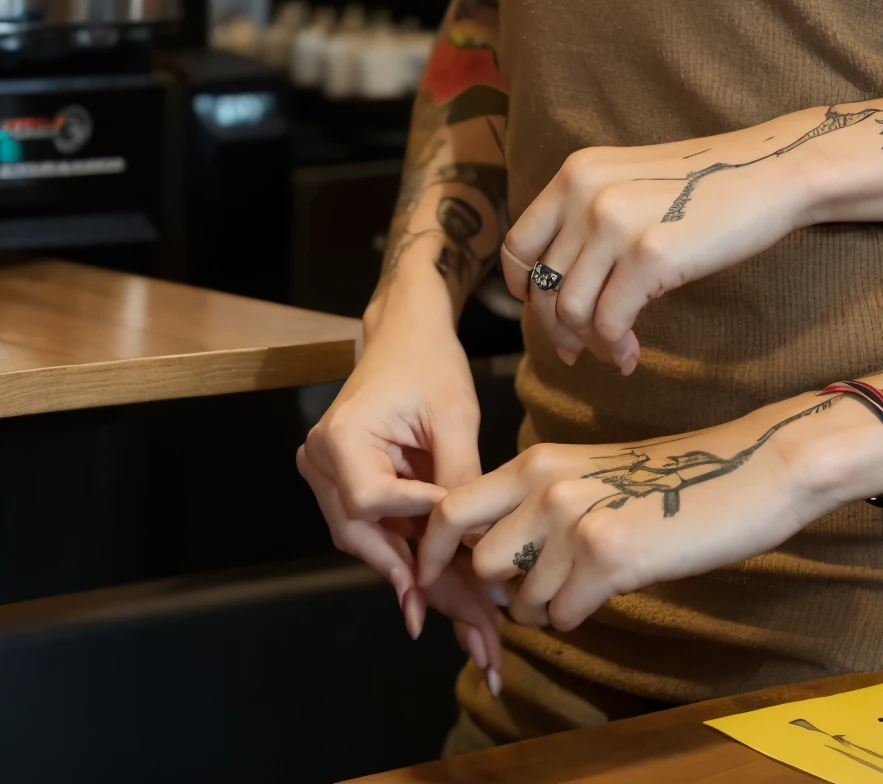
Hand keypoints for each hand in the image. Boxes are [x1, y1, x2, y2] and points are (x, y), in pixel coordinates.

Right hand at [296, 293, 502, 681]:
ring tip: (473, 626)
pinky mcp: (345, 486)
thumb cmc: (431, 362)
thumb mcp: (455, 416)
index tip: (468, 545)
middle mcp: (320, 462)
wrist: (406, 332)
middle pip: (367, 538)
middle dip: (425, 585)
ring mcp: (327, 477)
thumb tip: (473, 544)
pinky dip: (412, 557)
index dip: (420, 526)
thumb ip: (458, 478)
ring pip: (372, 544)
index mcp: (339, 438)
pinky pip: (377, 530)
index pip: (374, 503)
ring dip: (421, 581)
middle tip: (478, 633)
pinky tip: (450, 595)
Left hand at [416, 391, 882, 633]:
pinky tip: (614, 586)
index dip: (437, 553)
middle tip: (540, 590)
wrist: (744, 469)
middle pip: (481, 565)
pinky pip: (564, 615)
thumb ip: (536, 505)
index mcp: (536, 460)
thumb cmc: (670, 480)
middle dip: (504, 590)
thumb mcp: (589, 476)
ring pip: (522, 599)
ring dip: (548, 605)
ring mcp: (573, 519)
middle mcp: (543, 485)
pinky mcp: (606, 555)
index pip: (450, 509)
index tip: (443, 580)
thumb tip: (495, 562)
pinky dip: (581, 614)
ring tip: (589, 582)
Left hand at [501, 113, 829, 371]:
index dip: (522, 291)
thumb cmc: (704, 189)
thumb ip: (587, 219)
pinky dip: (616, 348)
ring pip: (570, 311)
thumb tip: (555, 289)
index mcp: (575, 173)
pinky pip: (609, 323)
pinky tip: (633, 355)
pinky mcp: (649, 255)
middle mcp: (585, 193)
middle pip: (541, 286)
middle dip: (557, 329)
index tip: (545, 314)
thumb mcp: (629, 184)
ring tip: (617, 352)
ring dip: (590, 344)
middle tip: (577, 352)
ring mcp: (615, 222)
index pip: (518, 245)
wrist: (768, 173)